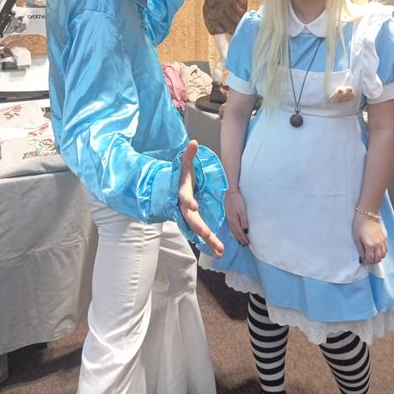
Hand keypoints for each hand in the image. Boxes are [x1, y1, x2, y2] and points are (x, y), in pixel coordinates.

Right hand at [179, 140, 223, 257]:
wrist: (172, 189)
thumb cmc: (182, 176)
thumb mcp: (184, 164)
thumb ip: (189, 155)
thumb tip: (194, 142)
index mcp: (183, 193)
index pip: (185, 197)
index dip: (188, 201)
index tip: (193, 206)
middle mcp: (185, 207)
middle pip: (191, 219)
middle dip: (199, 227)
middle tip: (206, 235)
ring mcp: (190, 216)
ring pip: (198, 230)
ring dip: (209, 240)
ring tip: (220, 251)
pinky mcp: (196, 222)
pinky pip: (203, 233)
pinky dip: (211, 243)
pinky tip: (221, 252)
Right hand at [225, 190, 248, 245]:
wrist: (229, 192)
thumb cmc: (237, 201)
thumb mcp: (242, 211)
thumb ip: (244, 222)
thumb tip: (245, 231)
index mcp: (234, 221)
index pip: (240, 232)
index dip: (243, 238)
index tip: (247, 244)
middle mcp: (230, 221)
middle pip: (236, 232)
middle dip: (240, 239)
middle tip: (244, 244)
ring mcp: (228, 218)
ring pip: (233, 230)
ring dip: (237, 236)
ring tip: (240, 240)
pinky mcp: (228, 215)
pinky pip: (231, 226)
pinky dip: (234, 231)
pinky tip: (235, 231)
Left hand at [353, 214, 386, 263]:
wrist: (367, 215)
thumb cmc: (359, 226)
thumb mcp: (356, 238)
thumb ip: (360, 249)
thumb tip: (362, 258)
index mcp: (370, 245)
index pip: (371, 259)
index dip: (367, 262)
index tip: (363, 260)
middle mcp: (378, 245)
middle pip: (378, 258)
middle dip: (372, 261)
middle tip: (367, 259)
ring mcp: (382, 242)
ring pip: (383, 255)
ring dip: (378, 257)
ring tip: (372, 255)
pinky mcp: (384, 238)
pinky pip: (386, 249)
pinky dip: (382, 252)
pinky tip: (377, 250)